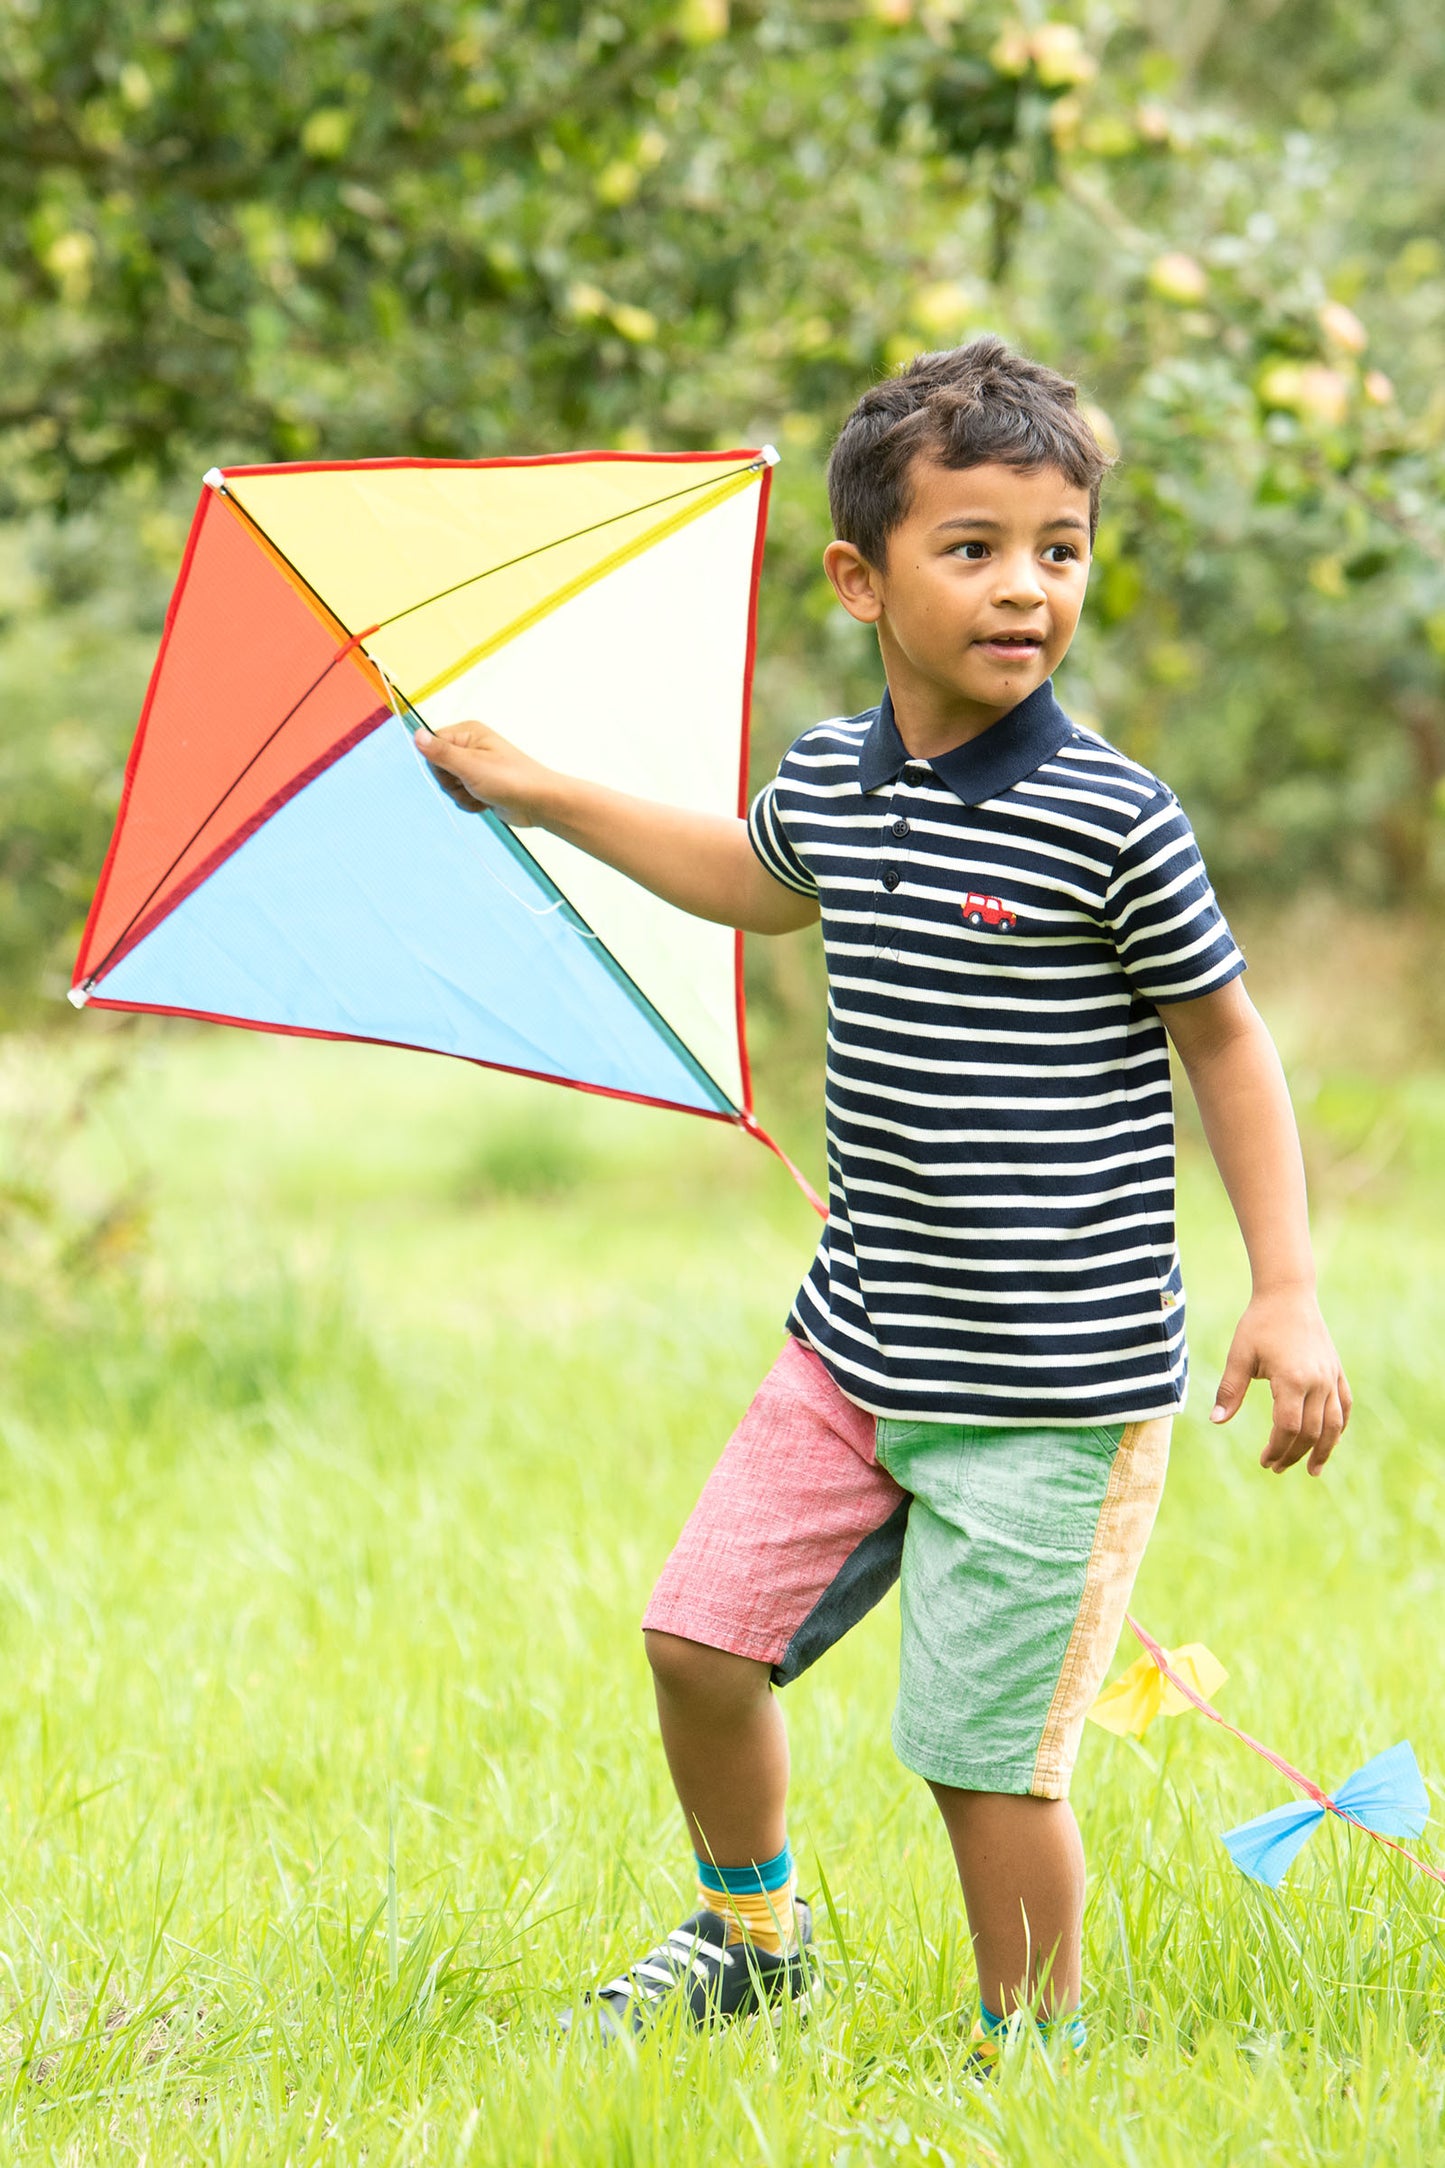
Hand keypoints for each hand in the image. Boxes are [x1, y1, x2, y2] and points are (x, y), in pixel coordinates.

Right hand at [411, 719, 555, 826]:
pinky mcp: (480, 785)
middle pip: (438, 768)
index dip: (438, 764)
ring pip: (448, 786)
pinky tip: (486, 802)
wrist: (539, 804)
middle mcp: (470, 747)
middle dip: (451, 783)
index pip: (432, 745)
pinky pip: (460, 796)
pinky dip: (470, 803)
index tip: (455, 771)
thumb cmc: (510, 780)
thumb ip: (441, 752)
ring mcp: (475, 767)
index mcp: (468, 733)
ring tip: (483, 794)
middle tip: (473, 784)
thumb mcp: (471, 765)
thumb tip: (416, 734)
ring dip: (462, 796)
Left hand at [1209, 1287, 1350, 1476]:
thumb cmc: (1259, 1324)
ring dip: (1324, 1450)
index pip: (1288, 1427)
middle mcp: (1317, 1382)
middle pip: (1311, 1432)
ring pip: (1334, 1424)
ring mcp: (1331, 1377)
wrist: (1288, 1295)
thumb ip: (1230, 1390)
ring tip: (1312, 1470)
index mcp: (1292, 1379)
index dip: (1277, 1448)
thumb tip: (1216, 1420)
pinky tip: (1330, 1441)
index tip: (1264, 1461)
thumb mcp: (1240, 1356)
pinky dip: (1339, 1427)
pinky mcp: (1336, 1371)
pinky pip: (1345, 1405)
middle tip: (1276, 1468)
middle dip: (1294, 1454)